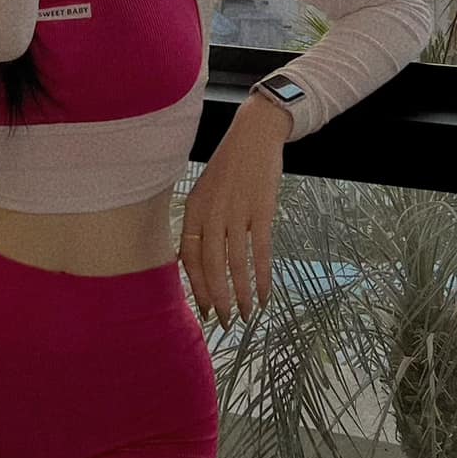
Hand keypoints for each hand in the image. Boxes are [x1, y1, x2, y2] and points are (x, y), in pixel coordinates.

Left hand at [179, 97, 289, 328]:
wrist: (254, 135)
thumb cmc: (229, 167)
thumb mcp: (205, 191)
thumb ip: (200, 223)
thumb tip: (197, 261)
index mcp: (193, 209)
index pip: (190, 258)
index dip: (197, 287)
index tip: (205, 309)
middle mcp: (211, 213)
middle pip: (212, 266)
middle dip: (218, 298)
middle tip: (226, 322)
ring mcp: (236, 212)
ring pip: (235, 264)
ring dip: (241, 294)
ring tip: (247, 315)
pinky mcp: (261, 211)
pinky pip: (260, 252)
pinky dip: (263, 277)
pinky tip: (266, 294)